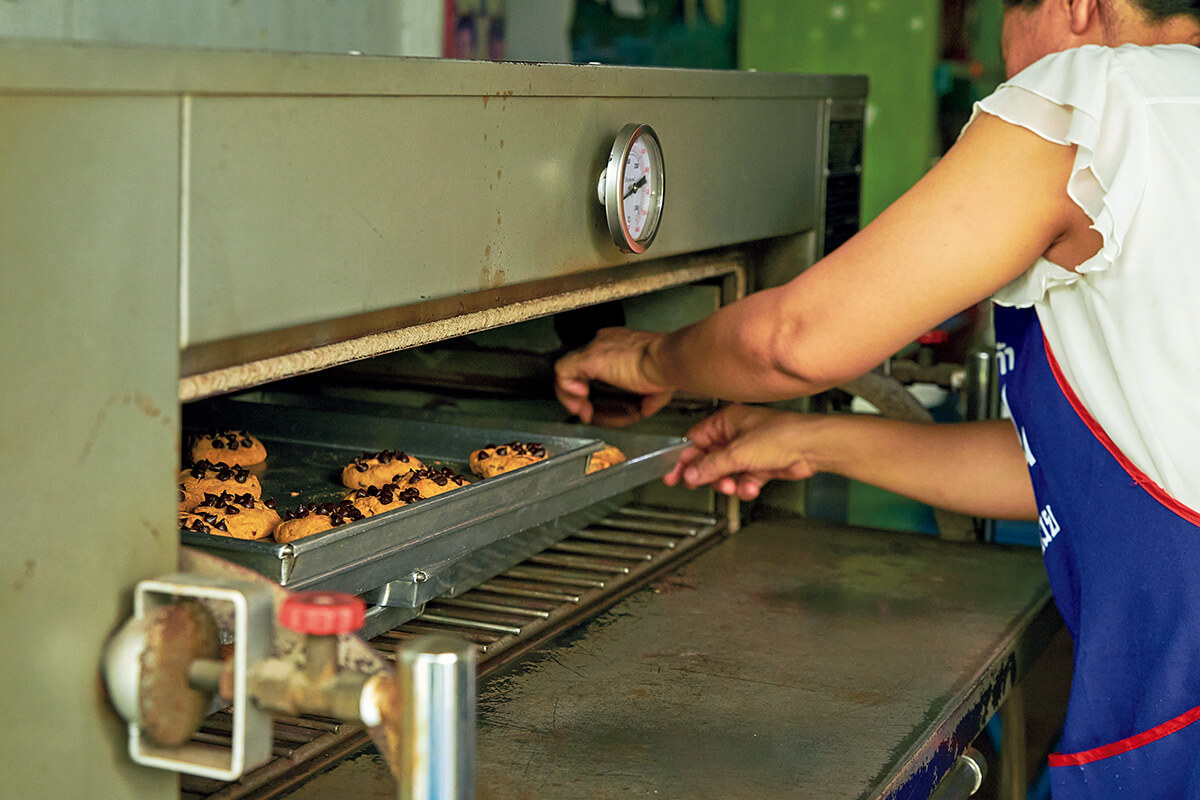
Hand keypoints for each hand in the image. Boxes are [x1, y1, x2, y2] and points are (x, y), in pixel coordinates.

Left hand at [554, 327, 673, 425]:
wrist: (666, 361)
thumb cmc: (666, 369)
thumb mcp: (656, 387)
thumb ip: (648, 398)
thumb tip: (646, 409)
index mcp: (620, 347)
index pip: (595, 365)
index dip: (592, 387)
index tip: (597, 407)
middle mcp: (604, 343)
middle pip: (579, 368)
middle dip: (579, 394)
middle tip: (587, 412)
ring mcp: (595, 349)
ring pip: (567, 370)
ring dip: (570, 396)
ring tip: (582, 411)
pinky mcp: (588, 358)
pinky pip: (563, 372)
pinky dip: (566, 389)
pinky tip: (581, 401)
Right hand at [664, 404, 823, 499]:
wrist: (812, 447)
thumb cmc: (783, 436)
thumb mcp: (738, 453)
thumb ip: (710, 466)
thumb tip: (690, 473)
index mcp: (726, 421)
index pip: (694, 441)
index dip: (684, 460)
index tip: (673, 475)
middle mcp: (736, 433)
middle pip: (709, 459)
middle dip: (710, 474)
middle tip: (703, 484)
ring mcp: (749, 449)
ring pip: (726, 472)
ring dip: (729, 482)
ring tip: (734, 485)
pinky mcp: (761, 464)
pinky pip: (744, 479)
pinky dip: (746, 485)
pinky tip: (752, 485)